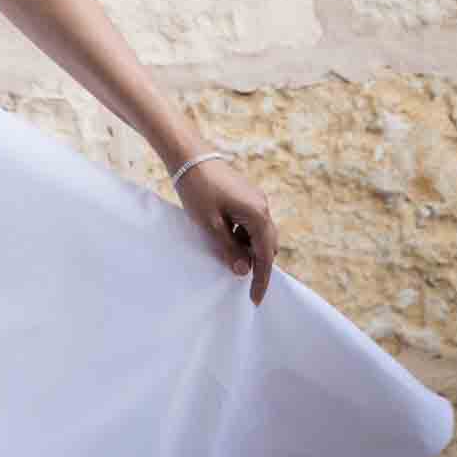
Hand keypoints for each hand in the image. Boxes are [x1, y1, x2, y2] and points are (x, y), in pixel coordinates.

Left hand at [172, 155, 277, 305]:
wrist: (189, 157)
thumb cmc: (197, 189)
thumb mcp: (210, 224)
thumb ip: (228, 249)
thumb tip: (243, 271)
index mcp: (257, 215)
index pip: (265, 256)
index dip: (261, 280)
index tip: (255, 300)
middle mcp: (262, 206)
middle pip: (267, 245)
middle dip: (257, 264)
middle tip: (241, 282)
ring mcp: (255, 199)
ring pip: (259, 234)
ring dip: (248, 249)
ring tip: (228, 258)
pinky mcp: (246, 196)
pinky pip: (251, 223)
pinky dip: (243, 236)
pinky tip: (225, 238)